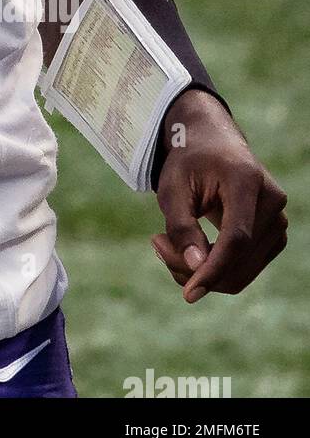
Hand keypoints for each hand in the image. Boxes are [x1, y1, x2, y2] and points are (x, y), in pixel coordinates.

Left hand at [152, 88, 287, 301]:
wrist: (211, 143)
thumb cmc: (188, 161)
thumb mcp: (172, 186)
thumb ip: (182, 226)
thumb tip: (196, 268)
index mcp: (246, 180)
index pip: (237, 238)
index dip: (213, 268)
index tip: (188, 294)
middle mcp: (272, 200)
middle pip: (239, 258)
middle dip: (196, 268)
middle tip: (157, 245)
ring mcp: (278, 220)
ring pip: (243, 269)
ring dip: (203, 270)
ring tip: (167, 243)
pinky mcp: (275, 235)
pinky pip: (246, 266)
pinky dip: (217, 268)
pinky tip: (190, 248)